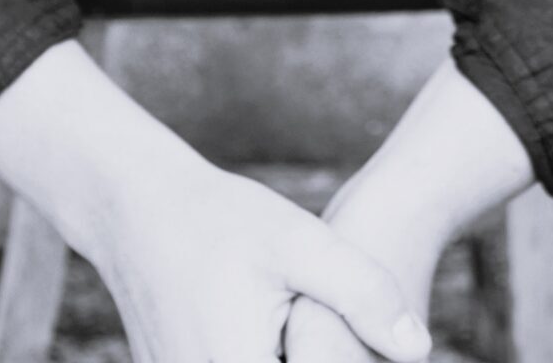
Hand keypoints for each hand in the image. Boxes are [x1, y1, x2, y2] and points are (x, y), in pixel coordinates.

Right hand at [92, 158, 431, 362]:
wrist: (133, 206)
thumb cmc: (217, 218)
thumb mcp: (298, 241)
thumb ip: (362, 291)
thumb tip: (419, 347)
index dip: (345, 362)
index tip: (349, 328)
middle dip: (319, 354)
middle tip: (309, 300)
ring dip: (298, 354)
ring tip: (294, 306)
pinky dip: (269, 352)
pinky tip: (275, 320)